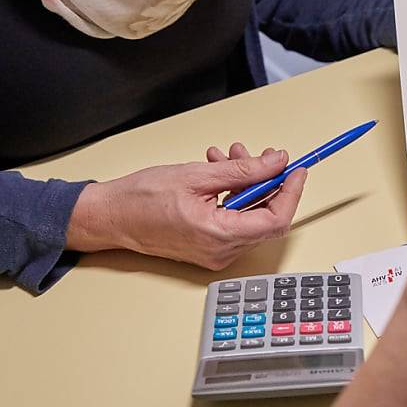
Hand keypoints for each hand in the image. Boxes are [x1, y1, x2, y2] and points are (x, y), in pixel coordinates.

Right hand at [66, 143, 306, 269]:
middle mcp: (222, 250)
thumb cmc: (141, 199)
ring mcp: (216, 251)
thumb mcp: (198, 175)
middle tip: (260, 155)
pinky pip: (234, 219)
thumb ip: (244, 170)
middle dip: (266, 181)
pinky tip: (218, 171)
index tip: (296, 169)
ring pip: (250, 214)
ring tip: (229, 156)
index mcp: (220, 235)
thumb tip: (276, 162)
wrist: (110, 216)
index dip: (291, 192)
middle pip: (266, 216)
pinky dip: (233, 194)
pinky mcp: (209, 247)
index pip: (276, 218)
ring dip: (247, 183)